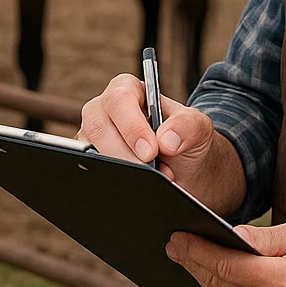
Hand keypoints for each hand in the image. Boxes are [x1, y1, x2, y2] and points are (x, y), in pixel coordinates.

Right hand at [77, 74, 244, 214]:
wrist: (189, 172)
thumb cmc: (189, 141)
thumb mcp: (198, 129)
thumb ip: (188, 126)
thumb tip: (166, 139)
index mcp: (130, 91)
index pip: (120, 98)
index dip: (132, 125)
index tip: (151, 152)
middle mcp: (104, 112)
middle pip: (98, 127)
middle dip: (124, 155)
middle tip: (152, 174)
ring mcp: (92, 140)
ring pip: (87, 153)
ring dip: (117, 172)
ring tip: (148, 185)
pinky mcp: (89, 166)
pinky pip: (87, 176)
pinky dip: (107, 185)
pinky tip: (129, 195)